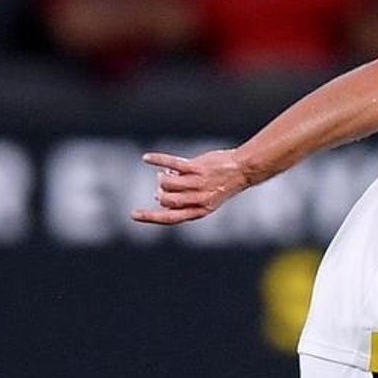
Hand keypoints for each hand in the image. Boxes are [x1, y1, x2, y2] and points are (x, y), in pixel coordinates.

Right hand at [130, 149, 247, 224]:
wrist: (243, 169)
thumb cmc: (223, 183)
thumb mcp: (206, 198)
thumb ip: (185, 199)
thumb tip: (159, 192)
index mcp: (200, 211)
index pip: (170, 218)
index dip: (150, 217)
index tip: (133, 215)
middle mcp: (198, 199)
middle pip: (166, 200)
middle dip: (160, 193)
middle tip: (164, 184)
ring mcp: (198, 183)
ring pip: (167, 183)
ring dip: (162, 177)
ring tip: (167, 173)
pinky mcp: (197, 168)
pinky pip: (171, 164)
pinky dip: (157, 161)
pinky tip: (147, 158)